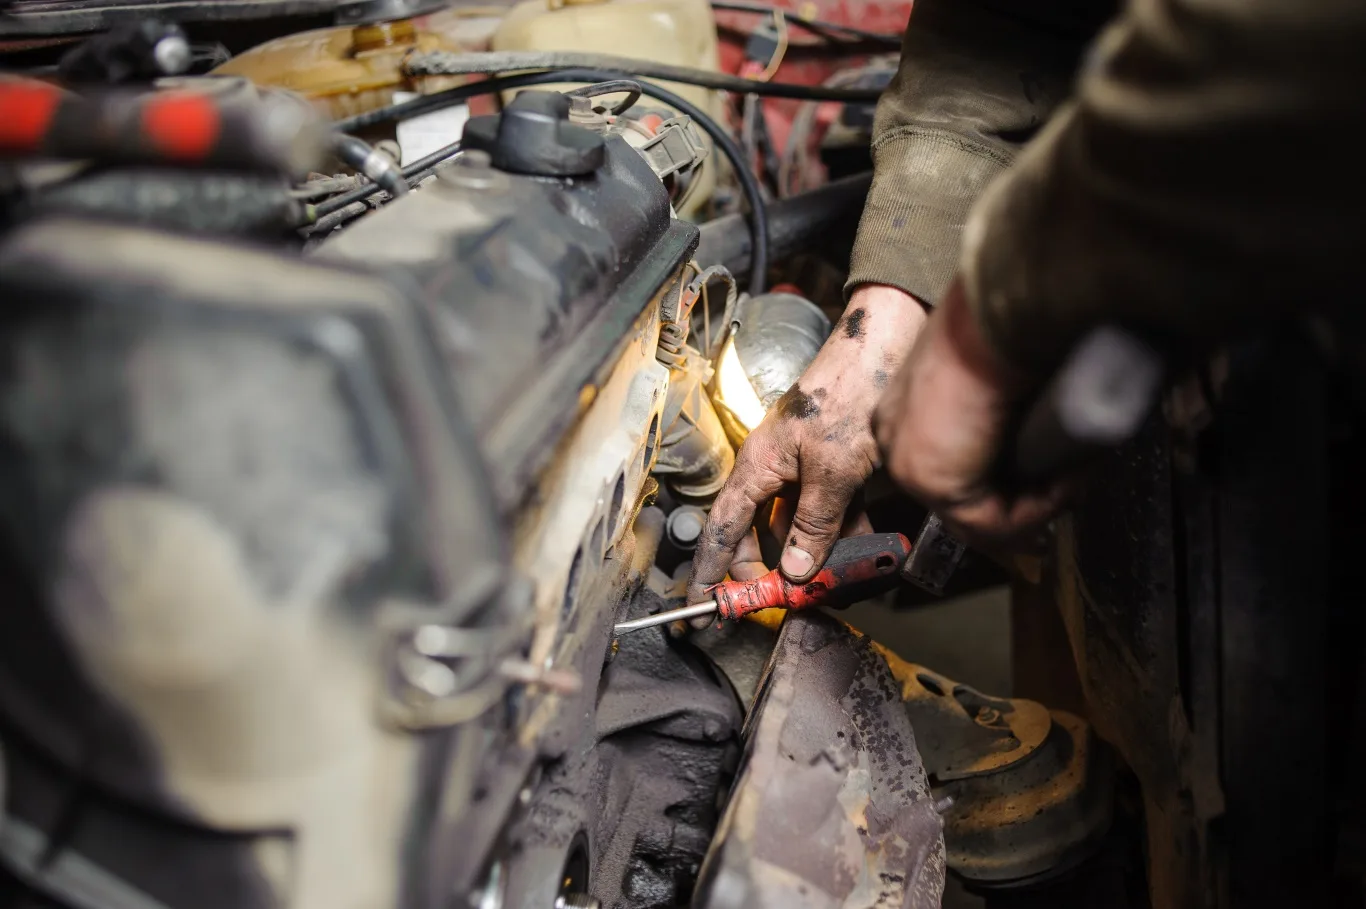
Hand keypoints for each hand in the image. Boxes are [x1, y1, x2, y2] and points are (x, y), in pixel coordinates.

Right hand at [687, 285, 928, 612]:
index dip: (710, 570)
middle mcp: (773, 471)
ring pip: (798, 527)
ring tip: (837, 584)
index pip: (723, 530)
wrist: (881, 355)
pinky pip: (828, 512)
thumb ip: (814, 525)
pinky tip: (864, 552)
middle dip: (770, 570)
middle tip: (785, 600)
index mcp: (757, 468)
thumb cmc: (846, 398)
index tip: (703, 605)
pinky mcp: (831, 468)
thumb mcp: (831, 472)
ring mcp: (802, 470)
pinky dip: (842, 534)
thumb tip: (796, 572)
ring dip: (815, 557)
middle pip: (759, 534)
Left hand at [874, 279, 1066, 543]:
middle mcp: (896, 438)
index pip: (953, 470)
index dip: (1007, 486)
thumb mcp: (1004, 376)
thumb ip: (1008, 414)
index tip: (1050, 485)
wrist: (1002, 311)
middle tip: (1069, 487)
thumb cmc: (1012, 327)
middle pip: (963, 501)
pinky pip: (994, 522)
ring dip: (1040, 503)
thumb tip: (1040, 445)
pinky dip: (1040, 507)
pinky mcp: (932, 481)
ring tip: (1077, 470)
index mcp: (907, 410)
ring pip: (982, 517)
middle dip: (1024, 505)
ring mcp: (908, 462)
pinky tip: (1066, 476)